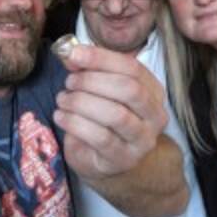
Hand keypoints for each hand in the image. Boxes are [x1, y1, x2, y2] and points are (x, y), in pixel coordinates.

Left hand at [52, 44, 166, 180]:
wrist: (109, 163)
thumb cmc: (104, 120)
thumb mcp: (101, 91)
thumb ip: (90, 70)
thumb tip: (71, 53)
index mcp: (153, 90)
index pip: (132, 68)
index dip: (102, 58)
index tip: (74, 54)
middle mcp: (155, 115)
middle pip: (128, 89)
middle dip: (92, 81)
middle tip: (69, 82)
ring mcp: (142, 140)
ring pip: (115, 114)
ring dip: (82, 102)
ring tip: (62, 99)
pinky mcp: (124, 158)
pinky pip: (100, 137)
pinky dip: (75, 123)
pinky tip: (61, 116)